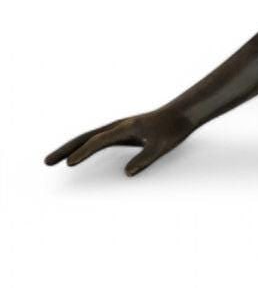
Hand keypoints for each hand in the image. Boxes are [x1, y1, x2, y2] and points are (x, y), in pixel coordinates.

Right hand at [44, 109, 193, 175]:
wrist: (181, 113)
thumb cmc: (173, 129)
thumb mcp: (162, 146)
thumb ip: (145, 159)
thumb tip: (126, 174)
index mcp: (126, 127)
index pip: (98, 141)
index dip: (83, 153)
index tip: (69, 164)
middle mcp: (118, 126)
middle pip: (85, 137)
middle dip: (65, 149)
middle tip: (46, 162)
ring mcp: (118, 128)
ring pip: (89, 138)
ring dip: (71, 148)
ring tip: (54, 161)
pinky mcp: (121, 132)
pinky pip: (97, 140)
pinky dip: (83, 147)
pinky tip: (77, 156)